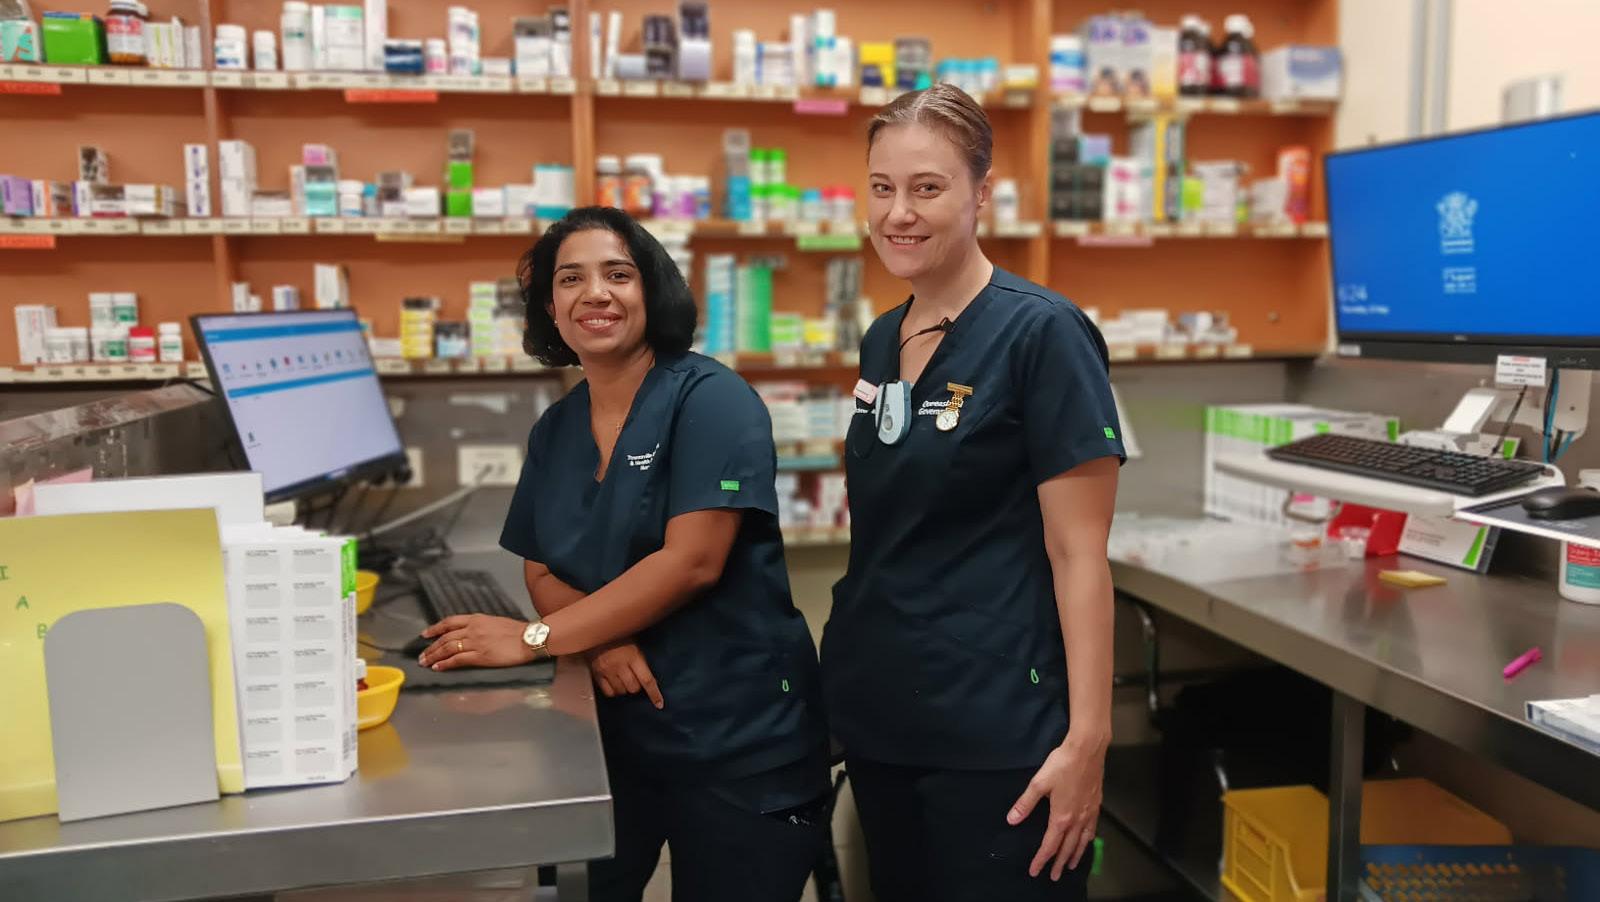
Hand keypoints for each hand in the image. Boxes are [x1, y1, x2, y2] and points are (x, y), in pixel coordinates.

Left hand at [418, 614, 535, 670]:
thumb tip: (470, 633)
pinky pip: (457, 660)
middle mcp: (472, 629)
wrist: (529, 638)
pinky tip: (438, 667)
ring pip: (448, 648)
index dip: (435, 628)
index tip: (425, 634)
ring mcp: (475, 643)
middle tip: (421, 655)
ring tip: (425, 663)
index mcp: (476, 619)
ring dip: (434, 656)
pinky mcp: (480, 656)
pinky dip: (445, 664)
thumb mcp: (495, 622)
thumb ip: (480, 626)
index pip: (449, 622)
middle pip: (445, 637)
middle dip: (430, 647)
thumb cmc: (517, 631)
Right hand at [587, 641, 663, 708]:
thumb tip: (650, 679)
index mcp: (633, 656)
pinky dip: (613, 691)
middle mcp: (620, 665)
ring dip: (625, 688)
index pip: (647, 680)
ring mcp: (607, 671)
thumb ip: (640, 659)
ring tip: (623, 678)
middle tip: (635, 678)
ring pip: (621, 691)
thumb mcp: (634, 642)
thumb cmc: (617, 634)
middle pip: (633, 688)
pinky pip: (608, 692)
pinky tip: (614, 683)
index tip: (659, 703)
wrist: (595, 629)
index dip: (654, 694)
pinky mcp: (596, 674)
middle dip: (637, 686)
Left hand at [1007, 733, 1105, 880]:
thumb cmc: (1062, 764)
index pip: (1049, 845)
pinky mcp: (1096, 805)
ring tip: (1070, 866)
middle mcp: (1077, 819)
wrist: (1087, 750)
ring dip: (1075, 855)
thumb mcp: (1038, 783)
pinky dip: (1088, 840)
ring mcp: (1088, 813)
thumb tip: (1011, 820)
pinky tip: (1087, 841)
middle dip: (1059, 863)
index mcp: (1061, 817)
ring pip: (1082, 842)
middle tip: (1054, 877)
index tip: (1034, 870)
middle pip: (1067, 848)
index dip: (1041, 859)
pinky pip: (1092, 829)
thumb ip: (1025, 804)